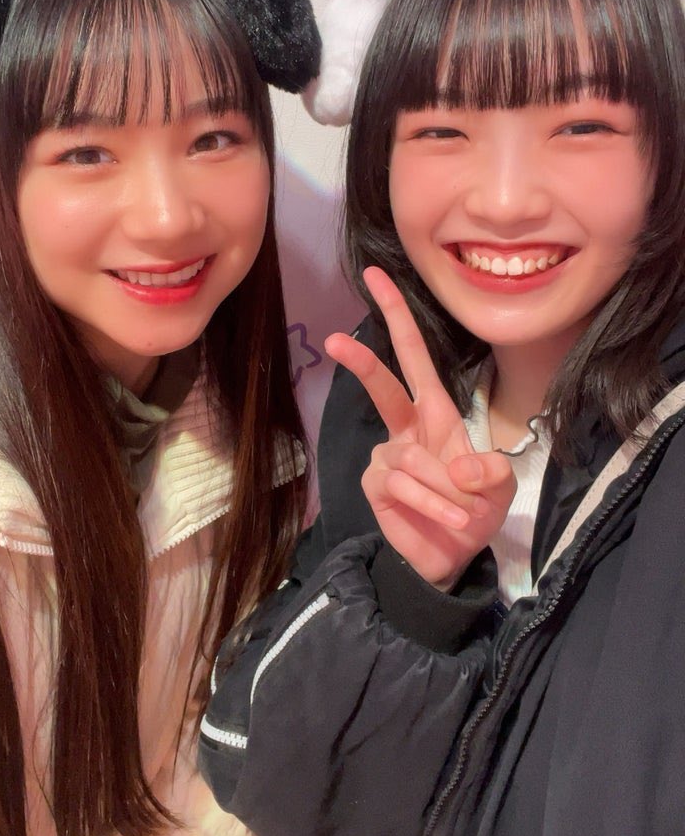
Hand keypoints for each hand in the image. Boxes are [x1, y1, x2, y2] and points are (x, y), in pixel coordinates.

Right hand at [325, 267, 514, 590]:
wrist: (453, 558)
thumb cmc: (474, 510)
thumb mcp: (500, 487)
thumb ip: (491, 472)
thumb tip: (460, 468)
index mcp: (436, 414)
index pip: (414, 358)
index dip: (397, 317)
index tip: (376, 277)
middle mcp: (407, 429)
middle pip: (384, 387)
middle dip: (362, 363)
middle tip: (335, 341)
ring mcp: (388, 456)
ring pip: (411, 460)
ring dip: (446, 490)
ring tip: (465, 514)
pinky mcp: (377, 485)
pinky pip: (404, 485)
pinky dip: (434, 504)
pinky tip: (450, 521)